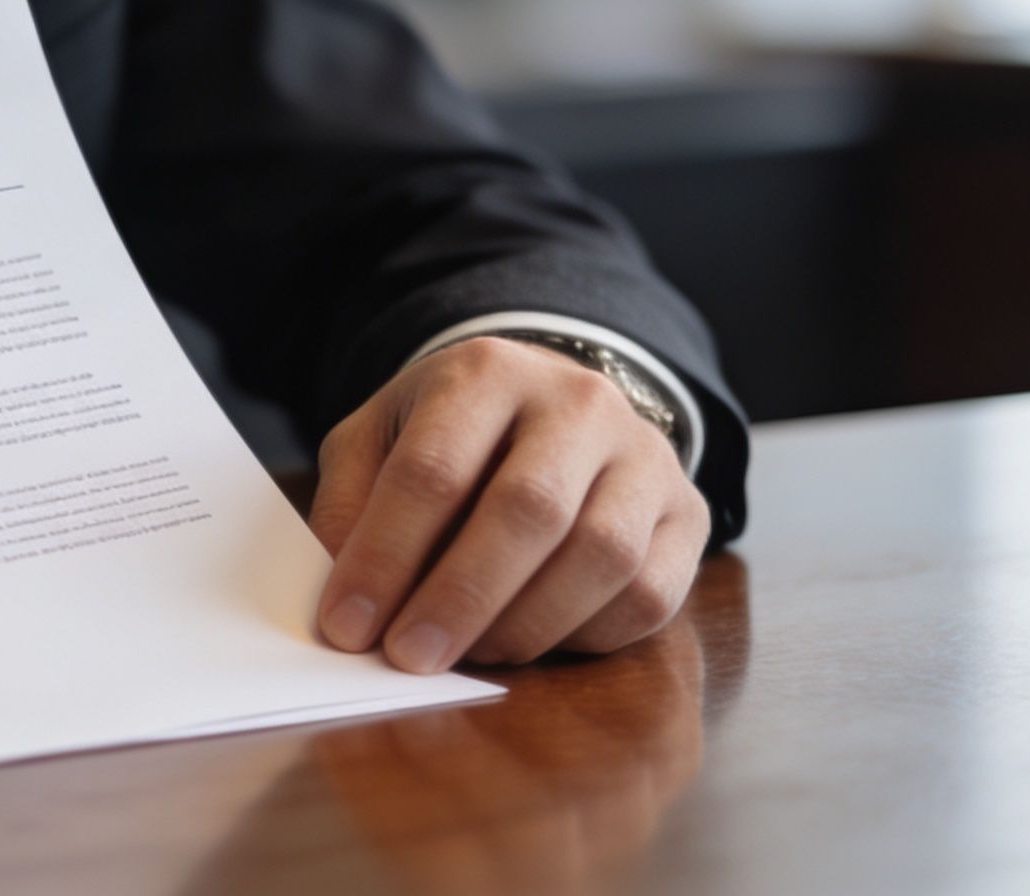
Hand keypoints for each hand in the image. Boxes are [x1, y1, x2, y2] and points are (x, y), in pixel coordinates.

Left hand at [307, 336, 708, 671]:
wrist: (553, 408)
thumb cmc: (451, 436)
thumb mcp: (380, 439)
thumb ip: (351, 504)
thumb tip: (342, 595)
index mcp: (486, 371)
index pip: (433, 469)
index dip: (385, 556)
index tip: (346, 624)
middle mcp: (578, 403)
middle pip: (528, 510)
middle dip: (460, 598)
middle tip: (408, 658)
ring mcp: (644, 457)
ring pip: (601, 556)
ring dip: (524, 625)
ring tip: (468, 654)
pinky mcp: (687, 515)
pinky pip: (648, 595)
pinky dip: (584, 634)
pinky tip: (534, 640)